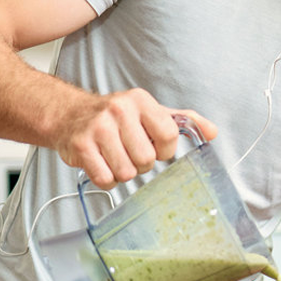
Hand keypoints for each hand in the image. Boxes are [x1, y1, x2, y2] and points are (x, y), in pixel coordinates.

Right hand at [52, 88, 217, 188]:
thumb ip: (181, 121)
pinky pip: (105, 178)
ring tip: (114, 157)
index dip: (165, 149)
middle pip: (147, 158)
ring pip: (126, 172)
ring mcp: (98, 128)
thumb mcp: (149, 111)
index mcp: (140, 101)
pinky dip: (106, 179)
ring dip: (123, 172)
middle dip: (141, 164)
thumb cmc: (114, 117)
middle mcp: (119, 110)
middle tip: (129, 153)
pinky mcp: (81, 146)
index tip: (155, 147)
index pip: (169, 134)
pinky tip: (101, 164)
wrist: (68, 115)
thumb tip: (212, 132)